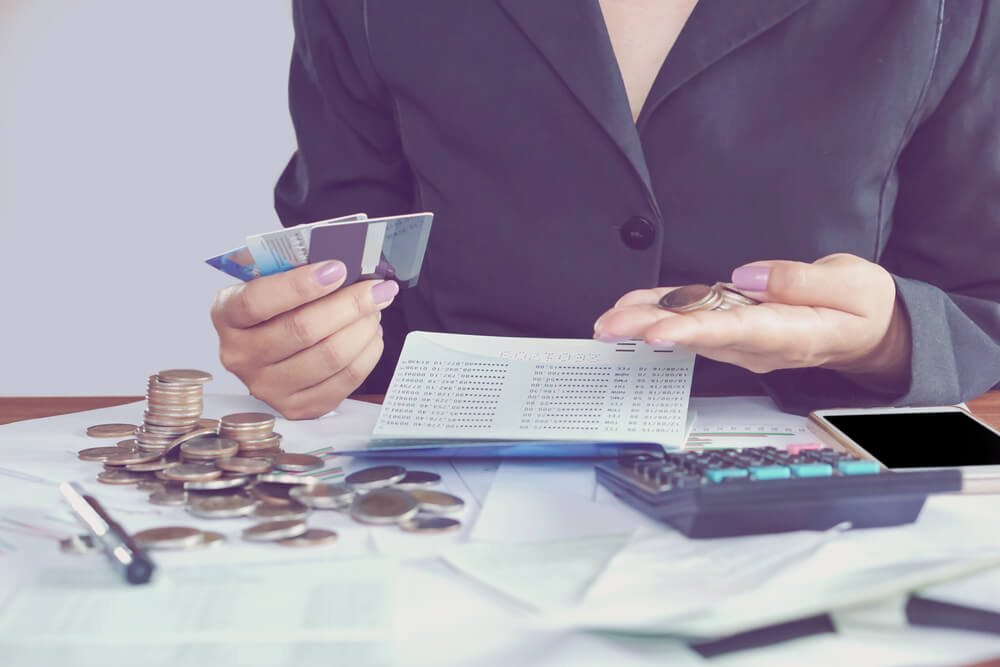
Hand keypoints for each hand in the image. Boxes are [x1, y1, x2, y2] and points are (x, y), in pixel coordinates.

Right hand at [211, 261, 398, 418]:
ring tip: (376, 309)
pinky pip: (345, 380)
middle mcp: (239, 355)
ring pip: (329, 356)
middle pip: (302, 330)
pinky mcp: (297, 406)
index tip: (338, 268)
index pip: (258, 300)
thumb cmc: (278, 303)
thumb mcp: (271, 279)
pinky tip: (371, 334)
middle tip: (376, 288)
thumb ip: (296, 269)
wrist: (271, 343)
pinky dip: (368, 353)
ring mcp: (266, 387)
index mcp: (226, 315)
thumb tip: (347, 263)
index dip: (300, 284)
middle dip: (349, 305)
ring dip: (363, 328)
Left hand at [593, 253, 911, 392]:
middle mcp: (760, 344)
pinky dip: (663, 311)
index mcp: (792, 334)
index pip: (736, 332)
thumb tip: (748, 277)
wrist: (870, 331)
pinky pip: (696, 318)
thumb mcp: (851, 283)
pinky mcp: (737, 327)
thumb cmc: (863, 307)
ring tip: (608, 319)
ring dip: (647, 322)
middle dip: (650, 330)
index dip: (693, 331)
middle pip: (700, 335)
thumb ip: (801, 279)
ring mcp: (745, 340)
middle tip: (609, 327)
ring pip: (691, 328)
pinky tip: (633, 306)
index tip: (657, 332)